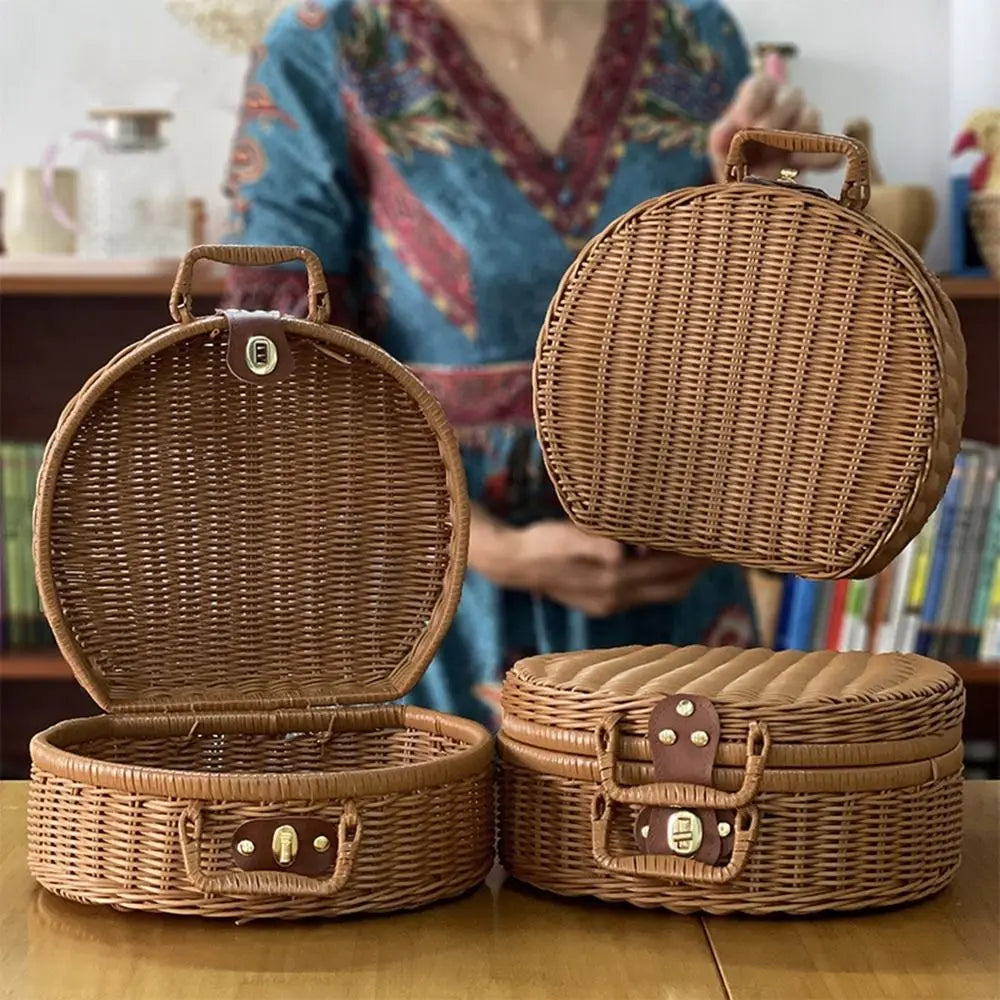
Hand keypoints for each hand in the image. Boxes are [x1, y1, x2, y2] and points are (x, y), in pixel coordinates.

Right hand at [469, 509, 707, 616]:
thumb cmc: (540, 543)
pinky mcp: (602, 602)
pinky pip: (645, 592)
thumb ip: (593, 543)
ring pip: (661, 592)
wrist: (513, 564)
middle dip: (697, 569)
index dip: (695, 560)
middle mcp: (616, 597)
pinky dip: (661, 578)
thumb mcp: (564, 537)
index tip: (719, 543)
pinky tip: (662, 558)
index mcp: (612, 581)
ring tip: (700, 550)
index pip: (668, 573)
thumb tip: (620, 551)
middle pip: (672, 587)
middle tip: (721, 547)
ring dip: (682, 575)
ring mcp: (610, 603)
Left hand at [707, 74, 839, 183]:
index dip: (753, 98)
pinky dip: (820, 157)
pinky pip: (829, 148)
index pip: (761, 83)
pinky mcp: (819, 149)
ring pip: (812, 115)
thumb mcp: (721, 149)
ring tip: (780, 155)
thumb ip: (721, 136)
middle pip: (791, 94)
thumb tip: (724, 129)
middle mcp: (785, 104)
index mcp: (759, 97)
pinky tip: (799, 166)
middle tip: (761, 135)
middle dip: (775, 116)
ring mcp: (804, 125)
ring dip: (796, 135)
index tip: (743, 119)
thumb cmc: (733, 161)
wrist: (750, 190)